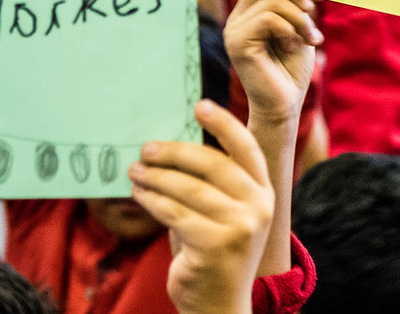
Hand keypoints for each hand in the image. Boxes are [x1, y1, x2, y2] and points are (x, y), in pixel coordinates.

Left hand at [133, 101, 275, 313]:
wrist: (219, 305)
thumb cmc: (214, 253)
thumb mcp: (223, 214)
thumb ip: (212, 183)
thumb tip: (172, 145)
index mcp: (265, 193)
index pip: (246, 148)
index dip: (223, 124)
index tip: (198, 106)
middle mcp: (259, 206)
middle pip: (212, 163)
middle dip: (174, 152)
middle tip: (146, 149)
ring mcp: (240, 226)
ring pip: (188, 188)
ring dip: (155, 177)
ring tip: (134, 172)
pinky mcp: (215, 244)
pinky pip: (174, 212)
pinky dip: (151, 200)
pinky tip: (139, 195)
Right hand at [223, 0, 321, 127]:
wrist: (284, 105)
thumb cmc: (292, 69)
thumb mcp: (298, 27)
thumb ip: (292, 1)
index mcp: (249, 12)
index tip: (311, 5)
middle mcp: (237, 18)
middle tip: (310, 14)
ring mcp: (234, 30)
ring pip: (272, 0)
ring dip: (299, 19)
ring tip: (308, 40)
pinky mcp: (238, 43)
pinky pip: (268, 19)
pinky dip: (290, 30)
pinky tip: (294, 47)